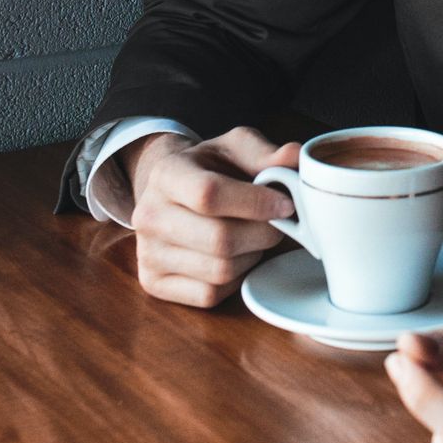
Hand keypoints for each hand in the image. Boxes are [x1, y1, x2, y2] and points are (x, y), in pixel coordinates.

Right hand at [123, 126, 300, 307]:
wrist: (174, 192)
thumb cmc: (212, 170)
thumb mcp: (236, 148)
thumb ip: (266, 153)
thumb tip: (295, 157)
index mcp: (166, 174)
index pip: (210, 194)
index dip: (257, 203)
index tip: (286, 205)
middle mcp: (148, 215)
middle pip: (220, 239)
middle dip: (263, 233)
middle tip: (276, 224)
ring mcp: (147, 253)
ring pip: (220, 270)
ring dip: (251, 256)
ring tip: (253, 237)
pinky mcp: (154, 283)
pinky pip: (210, 294)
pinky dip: (234, 280)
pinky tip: (235, 257)